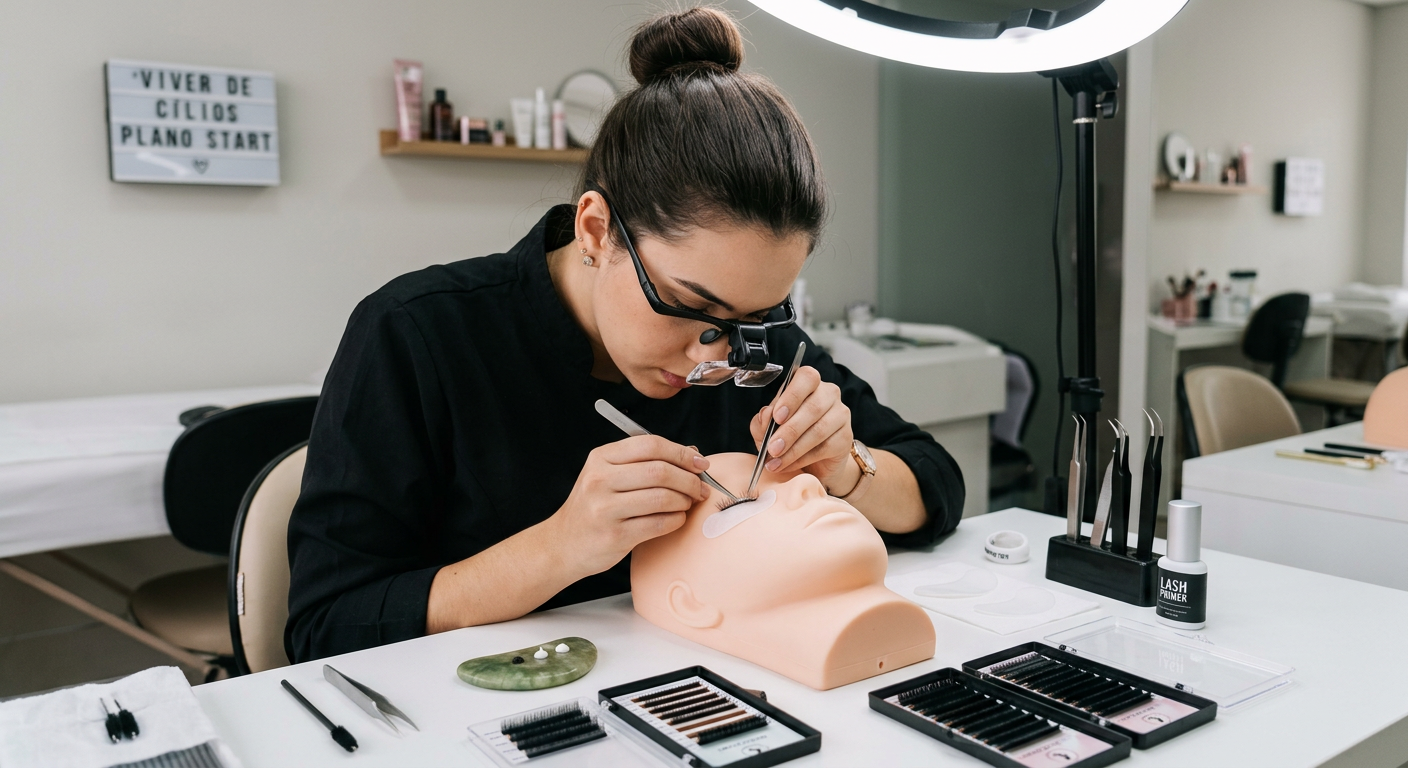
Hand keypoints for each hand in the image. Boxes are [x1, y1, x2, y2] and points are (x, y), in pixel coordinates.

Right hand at [547, 435, 708, 576]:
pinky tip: (677, 518)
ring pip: (662, 497)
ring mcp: (604, 508)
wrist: (562, 544)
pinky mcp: (614, 535)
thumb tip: (692, 454)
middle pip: (659, 470)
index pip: (650, 445)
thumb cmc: (593, 507)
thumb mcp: (608, 476)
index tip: (701, 463)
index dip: (681, 453)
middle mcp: (599, 480)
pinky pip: (658, 523)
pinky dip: (676, 520)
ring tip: (688, 503)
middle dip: (689, 479)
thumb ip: (645, 463)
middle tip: (700, 488)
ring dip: (684, 500)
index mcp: (600, 458)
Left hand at [749, 366, 854, 491]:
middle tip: (772, 448)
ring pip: (819, 429)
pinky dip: (802, 458)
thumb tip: (765, 416)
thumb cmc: (789, 437)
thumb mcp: (768, 429)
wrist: (813, 463)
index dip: (791, 396)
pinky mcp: (845, 438)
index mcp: (809, 384)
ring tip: (776, 460)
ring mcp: (840, 415)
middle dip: (788, 430)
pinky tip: (788, 465)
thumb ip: (763, 421)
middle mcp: (828, 394)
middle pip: (812, 407)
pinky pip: (824, 448)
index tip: (777, 416)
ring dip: (793, 448)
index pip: (806, 378)